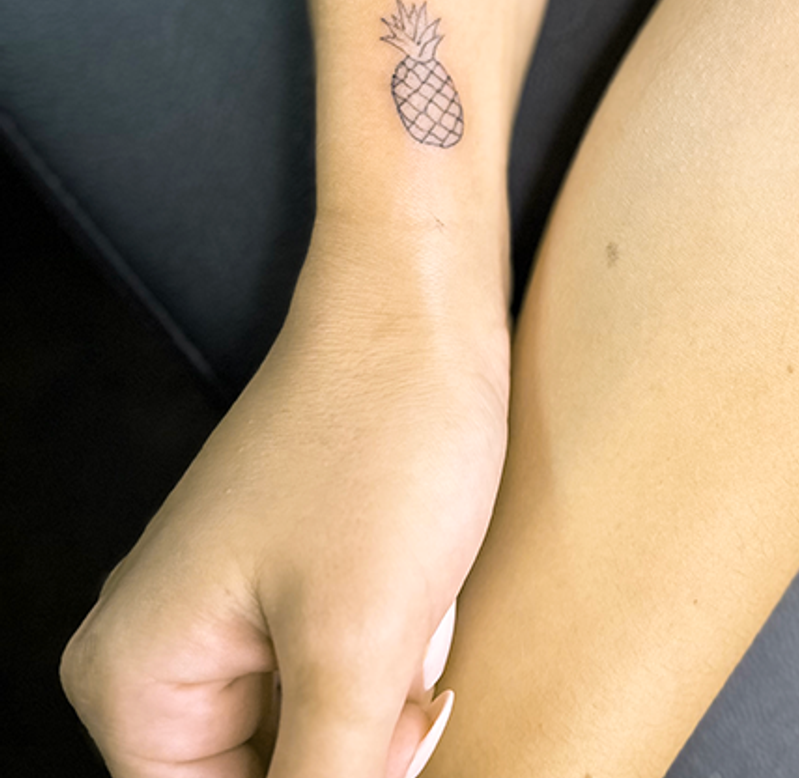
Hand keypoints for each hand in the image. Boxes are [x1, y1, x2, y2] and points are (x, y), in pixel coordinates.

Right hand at [60, 222, 511, 777]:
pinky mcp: (290, 572)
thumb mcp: (358, 645)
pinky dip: (386, 661)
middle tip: (411, 690)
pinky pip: (331, 667)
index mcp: (134, 675)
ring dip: (376, 707)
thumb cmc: (383, 443)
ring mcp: (227, 603)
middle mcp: (160, 645)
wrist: (421, 310)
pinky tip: (420, 605)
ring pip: (306, 728)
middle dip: (351, 756)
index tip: (387, 741)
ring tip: (415, 631)